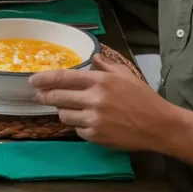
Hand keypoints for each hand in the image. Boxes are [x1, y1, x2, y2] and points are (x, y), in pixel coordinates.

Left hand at [30, 53, 180, 151]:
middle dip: (45, 96)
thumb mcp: (126, 75)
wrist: (159, 125)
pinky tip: (87, 121)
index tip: (32, 80)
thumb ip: (106, 65)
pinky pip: (77, 130)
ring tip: (69, 108)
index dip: (44, 79)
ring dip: (63, 111)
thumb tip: (93, 56)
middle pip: (58, 97)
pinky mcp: (96, 136)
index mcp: (100, 81)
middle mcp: (94, 99)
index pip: (64, 78)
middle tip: (39, 95)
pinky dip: (79, 125)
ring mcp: (94, 119)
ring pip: (64, 115)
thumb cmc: (143, 98)